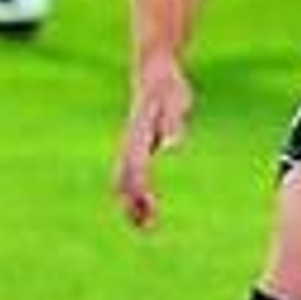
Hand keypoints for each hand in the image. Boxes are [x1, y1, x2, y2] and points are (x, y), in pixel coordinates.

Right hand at [115, 56, 193, 228]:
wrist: (154, 70)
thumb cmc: (168, 87)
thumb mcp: (176, 101)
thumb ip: (174, 124)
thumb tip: (174, 148)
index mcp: (139, 135)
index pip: (136, 169)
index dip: (141, 191)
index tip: (150, 210)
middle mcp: (130, 142)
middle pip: (124, 179)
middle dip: (132, 204)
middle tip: (147, 228)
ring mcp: (131, 144)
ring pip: (124, 178)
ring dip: (131, 202)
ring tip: (146, 225)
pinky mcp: (137, 145)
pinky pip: (131, 173)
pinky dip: (135, 192)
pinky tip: (146, 207)